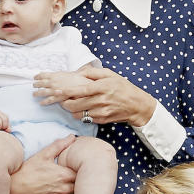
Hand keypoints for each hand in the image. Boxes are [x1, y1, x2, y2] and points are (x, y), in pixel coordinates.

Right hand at [7, 136, 76, 193]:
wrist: (14, 188)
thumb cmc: (27, 171)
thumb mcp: (43, 155)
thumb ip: (59, 145)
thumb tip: (72, 137)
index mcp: (65, 175)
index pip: (83, 173)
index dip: (82, 169)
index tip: (78, 166)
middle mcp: (65, 189)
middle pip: (81, 185)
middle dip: (79, 179)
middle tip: (74, 173)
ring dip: (74, 189)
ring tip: (68, 182)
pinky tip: (59, 190)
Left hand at [34, 66, 156, 127]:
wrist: (138, 106)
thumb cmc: (124, 88)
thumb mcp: (111, 74)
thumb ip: (93, 72)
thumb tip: (77, 73)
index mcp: (102, 87)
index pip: (78, 90)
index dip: (64, 91)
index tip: (55, 90)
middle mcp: (101, 100)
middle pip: (74, 105)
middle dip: (64, 103)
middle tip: (62, 99)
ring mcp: (101, 112)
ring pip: (78, 114)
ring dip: (71, 110)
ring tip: (71, 104)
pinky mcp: (102, 120)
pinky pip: (85, 119)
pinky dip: (81, 114)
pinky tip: (83, 109)